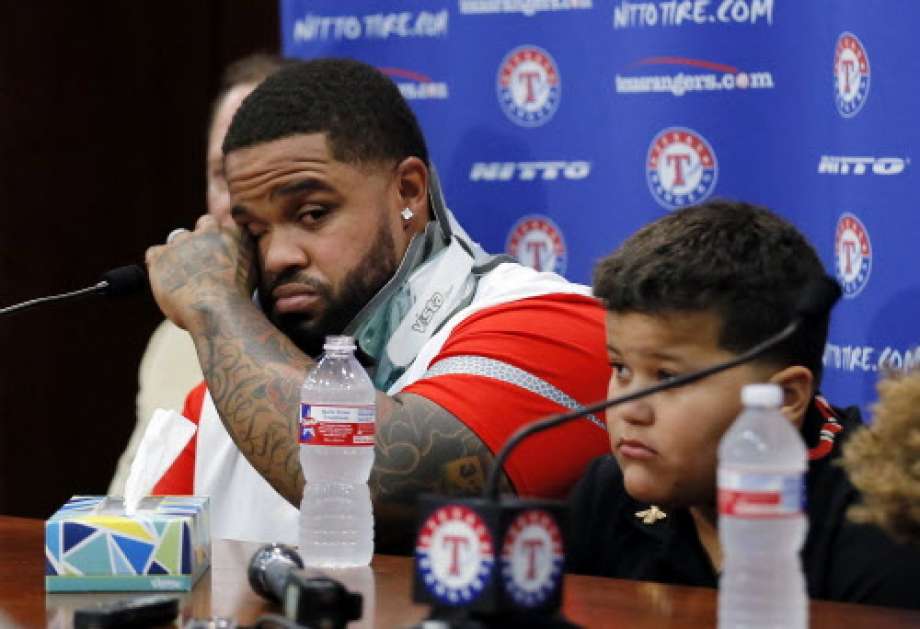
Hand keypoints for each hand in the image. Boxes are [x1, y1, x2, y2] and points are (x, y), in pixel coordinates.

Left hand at [145, 214, 258, 329]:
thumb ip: (239, 261)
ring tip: (185, 279)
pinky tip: (167, 281)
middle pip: (204, 226)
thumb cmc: (237, 301)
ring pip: (178, 239)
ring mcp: (183, 242)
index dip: (221, 237)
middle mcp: (208, 232)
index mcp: (234, 234)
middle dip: (202, 242)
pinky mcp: (161, 255)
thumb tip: (229, 266)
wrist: (219, 309)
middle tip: (202, 266)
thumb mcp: (250, 275)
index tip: (220, 253)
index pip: (229, 226)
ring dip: (180, 253)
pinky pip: (154, 253)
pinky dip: (158, 264)